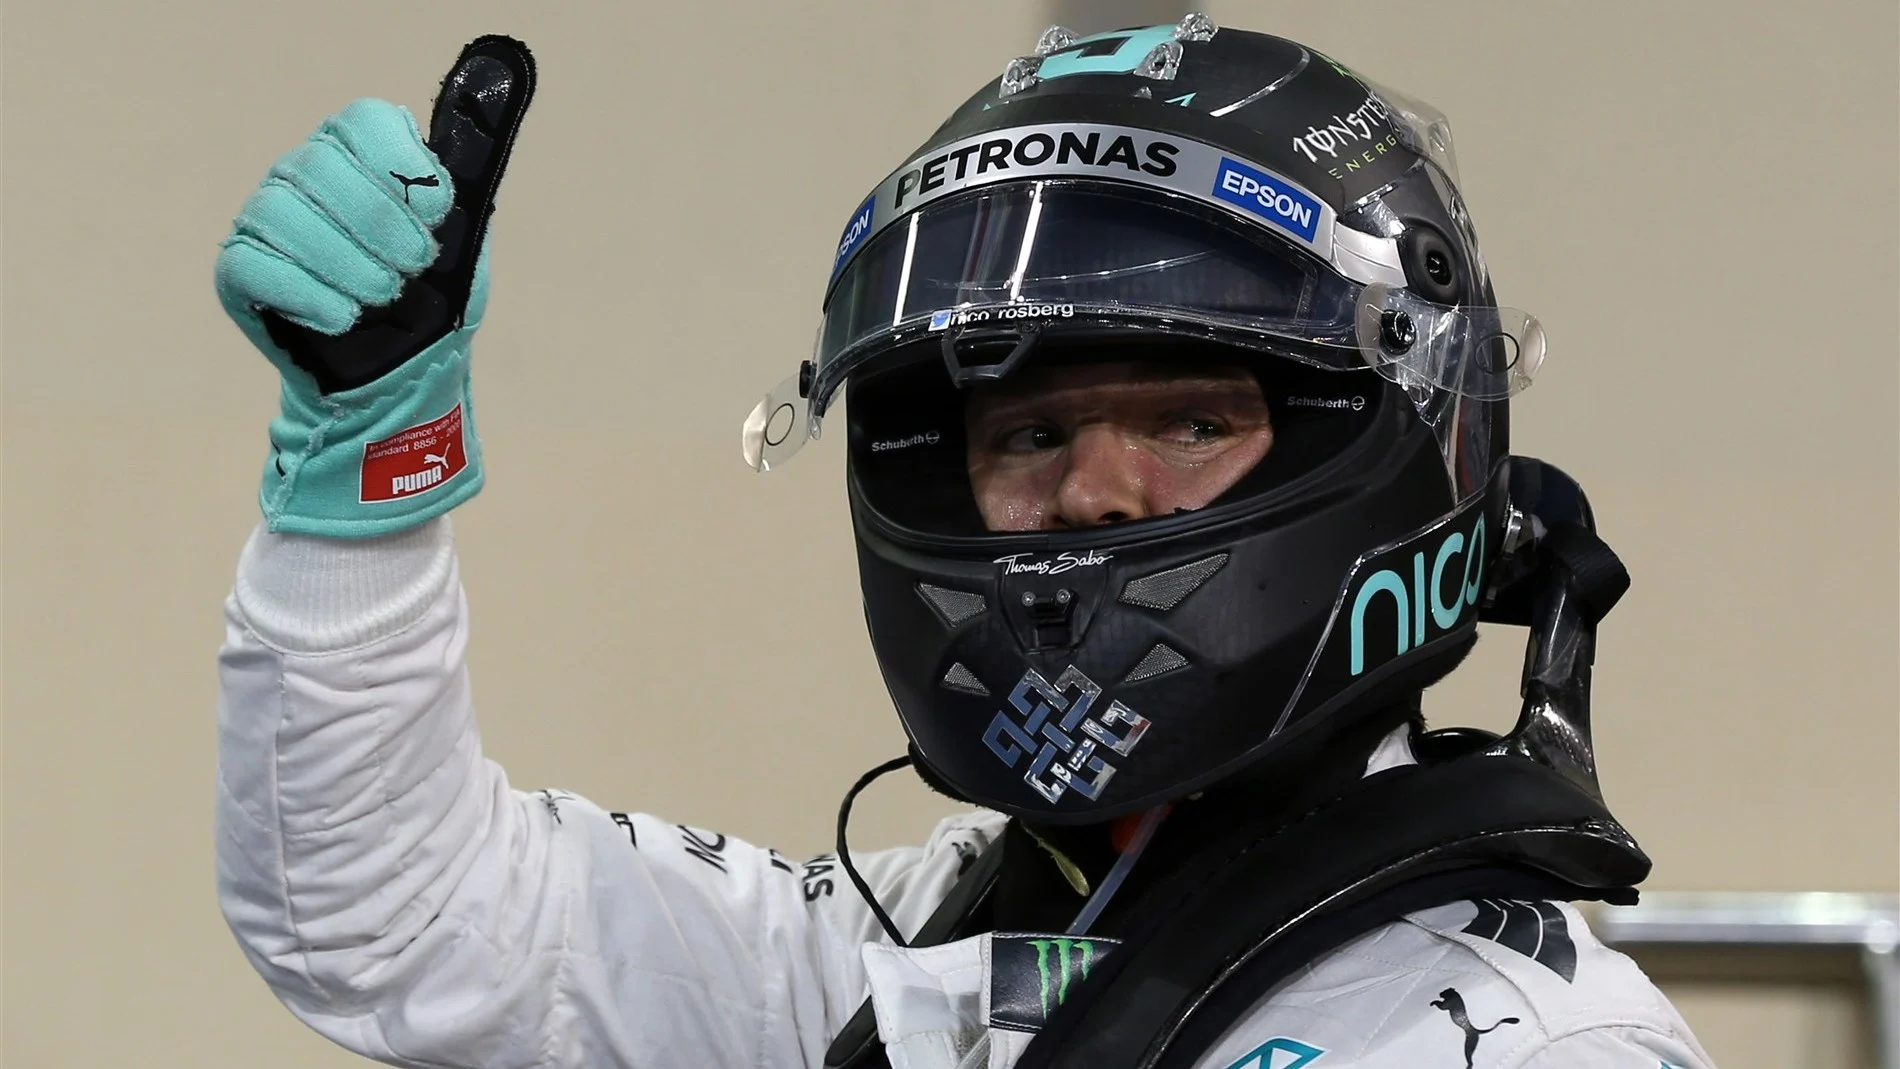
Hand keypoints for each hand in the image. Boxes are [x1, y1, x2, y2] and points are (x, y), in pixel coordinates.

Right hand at [214, 37, 535, 537]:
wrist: (401, 381)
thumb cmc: (433, 305)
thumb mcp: (464, 240)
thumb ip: (468, 171)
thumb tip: (499, 78)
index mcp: (358, 155)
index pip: (362, 122)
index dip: (402, 165)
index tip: (437, 213)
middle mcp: (303, 175)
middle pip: (321, 164)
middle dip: (380, 223)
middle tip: (414, 269)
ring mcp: (263, 221)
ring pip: (282, 213)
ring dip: (347, 264)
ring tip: (382, 299)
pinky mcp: (238, 272)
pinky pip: (252, 263)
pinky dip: (306, 293)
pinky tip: (343, 319)